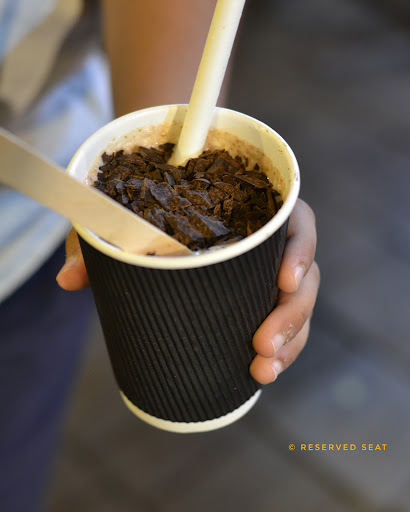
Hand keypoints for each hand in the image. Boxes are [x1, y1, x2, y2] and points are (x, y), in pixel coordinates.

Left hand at [57, 198, 319, 385]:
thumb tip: (67, 281)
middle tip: (263, 346)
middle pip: (303, 276)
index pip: (296, 223)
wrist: (156, 210)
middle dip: (292, 316)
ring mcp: (267, 274)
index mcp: (253, 210)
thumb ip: (100, 242)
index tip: (285, 280)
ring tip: (263, 370)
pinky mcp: (259, 300)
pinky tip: (261, 372)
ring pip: (298, 307)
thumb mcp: (125, 216)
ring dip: (290, 342)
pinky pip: (284, 326)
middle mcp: (269, 243)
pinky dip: (280, 351)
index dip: (300, 250)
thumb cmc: (149, 205)